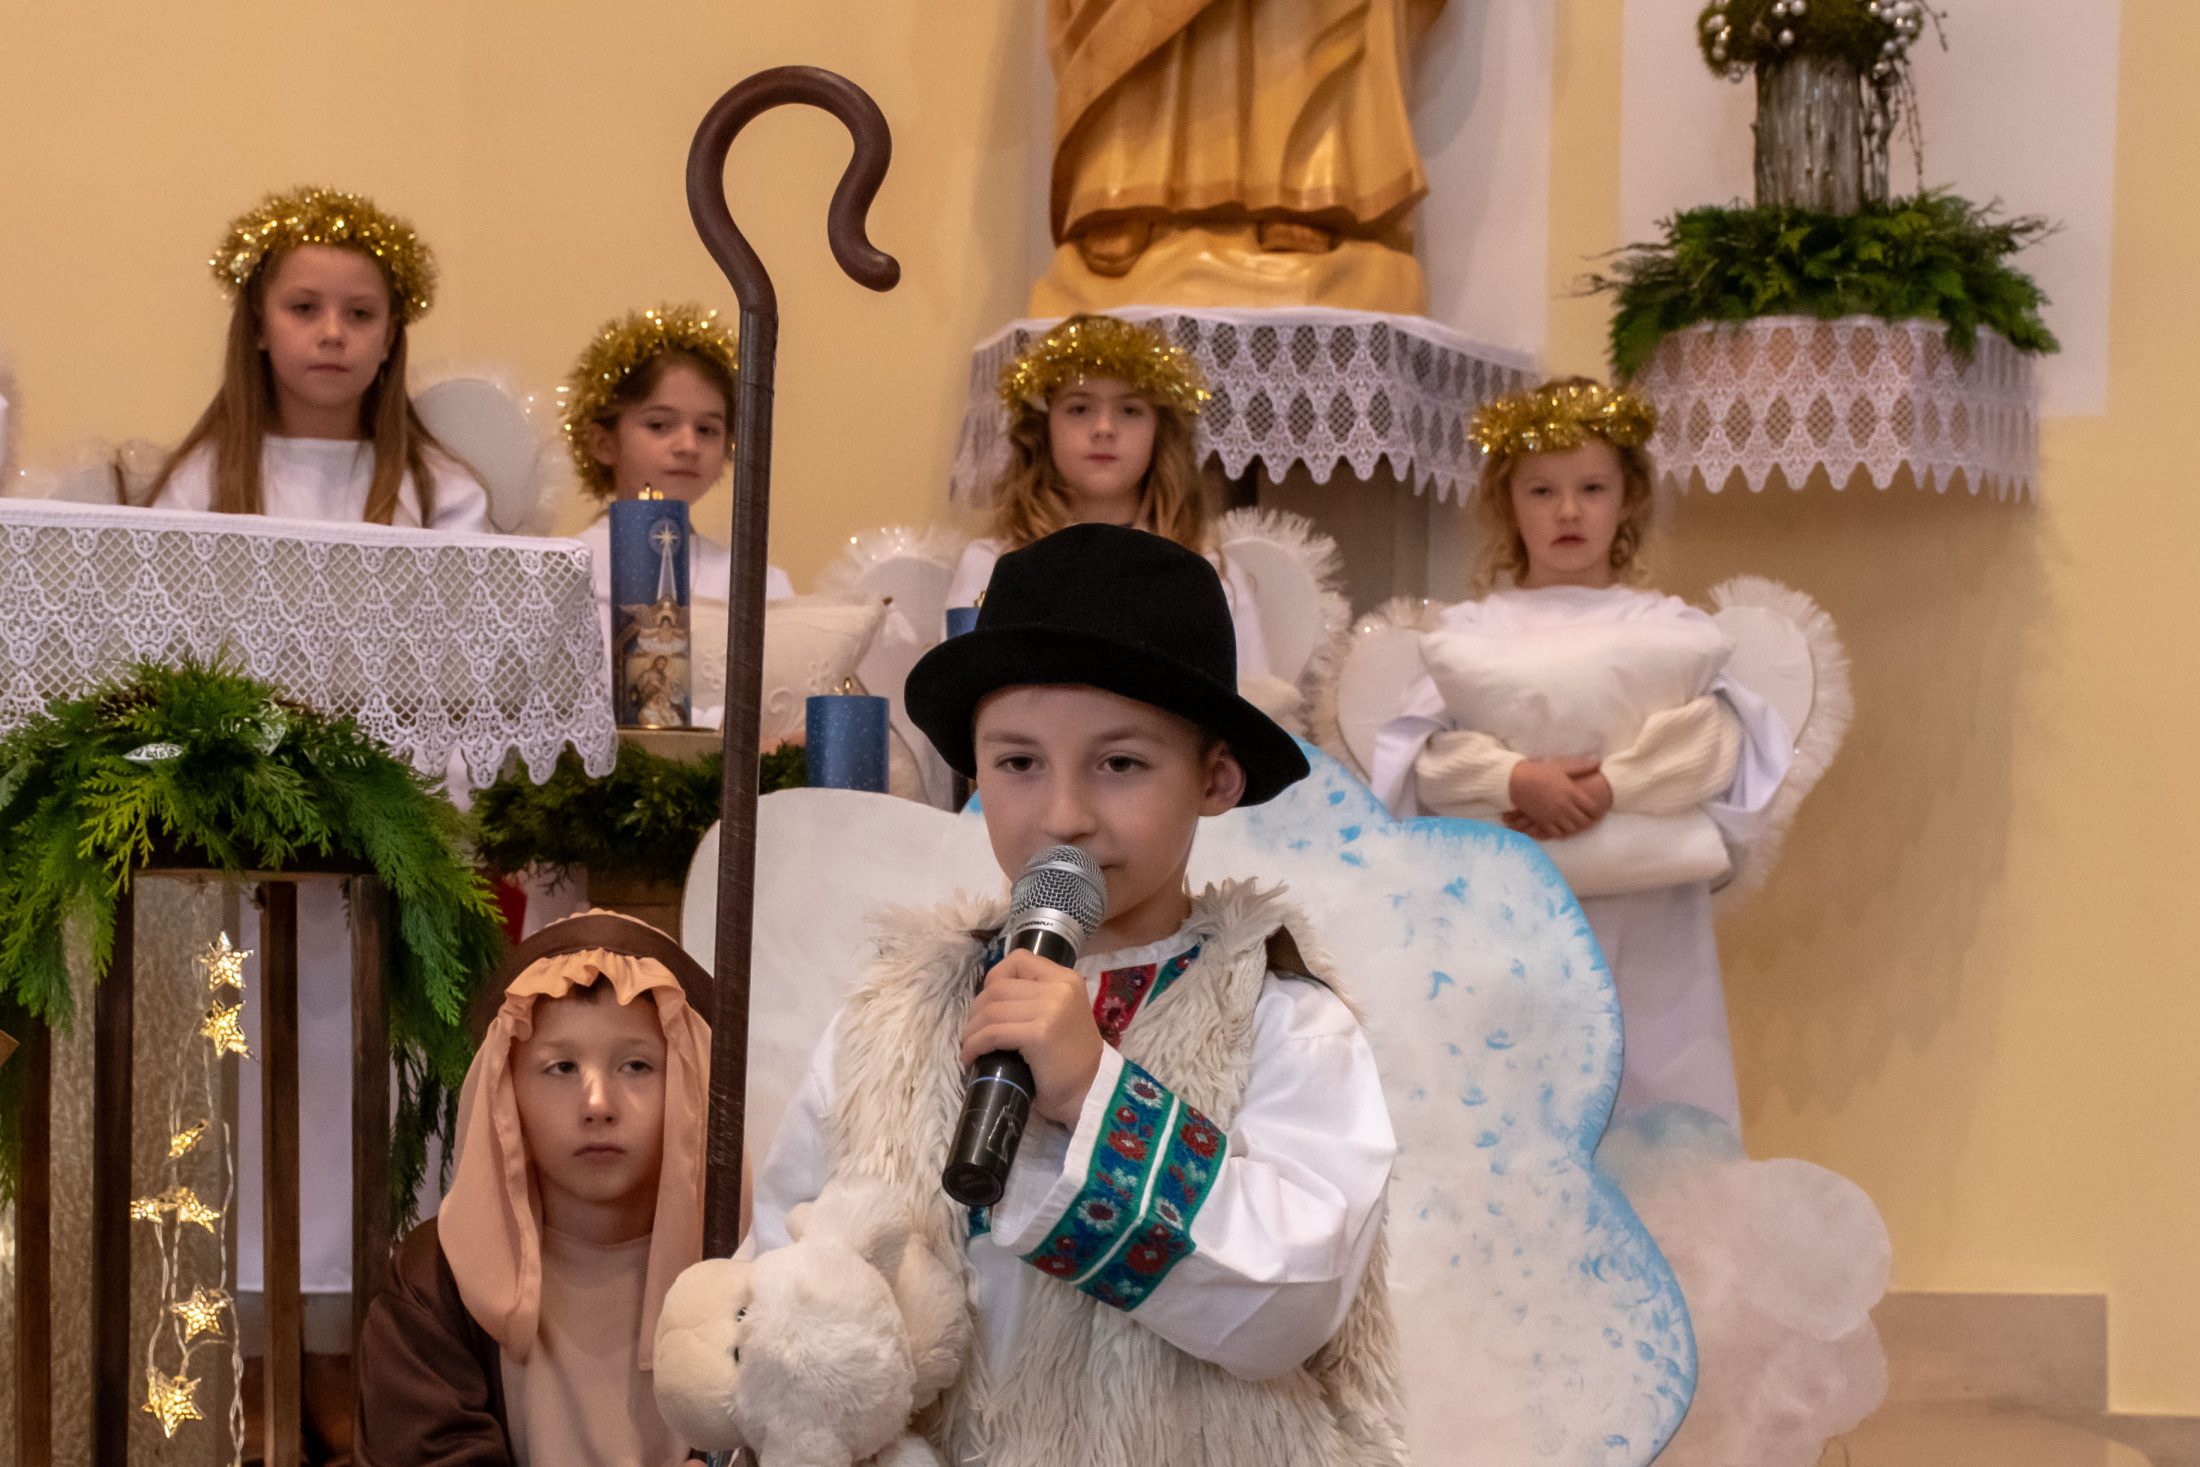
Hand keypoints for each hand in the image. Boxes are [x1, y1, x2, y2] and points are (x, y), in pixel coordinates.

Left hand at [959, 949, 1103, 1127]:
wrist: (1091, 1090)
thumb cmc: (1071, 1058)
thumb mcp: (1061, 1013)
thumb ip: (1037, 997)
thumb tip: (990, 998)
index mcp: (1067, 979)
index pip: (1019, 960)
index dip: (994, 978)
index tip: (987, 1004)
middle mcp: (1060, 988)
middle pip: (998, 987)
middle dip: (976, 1011)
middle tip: (973, 1032)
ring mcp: (1051, 1010)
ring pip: (992, 1010)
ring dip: (972, 1030)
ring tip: (969, 1047)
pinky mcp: (1040, 1034)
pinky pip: (993, 1033)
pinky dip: (975, 1045)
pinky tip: (971, 1057)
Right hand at [1505, 757, 1606, 839]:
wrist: (1516, 781)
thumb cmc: (1540, 772)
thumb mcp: (1562, 767)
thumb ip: (1582, 768)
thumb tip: (1599, 764)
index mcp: (1571, 792)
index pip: (1592, 807)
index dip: (1599, 810)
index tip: (1601, 809)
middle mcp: (1564, 806)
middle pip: (1584, 820)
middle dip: (1590, 820)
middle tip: (1593, 819)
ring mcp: (1553, 815)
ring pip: (1572, 829)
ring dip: (1577, 827)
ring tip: (1579, 824)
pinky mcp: (1543, 821)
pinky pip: (1558, 833)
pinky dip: (1563, 832)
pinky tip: (1565, 828)